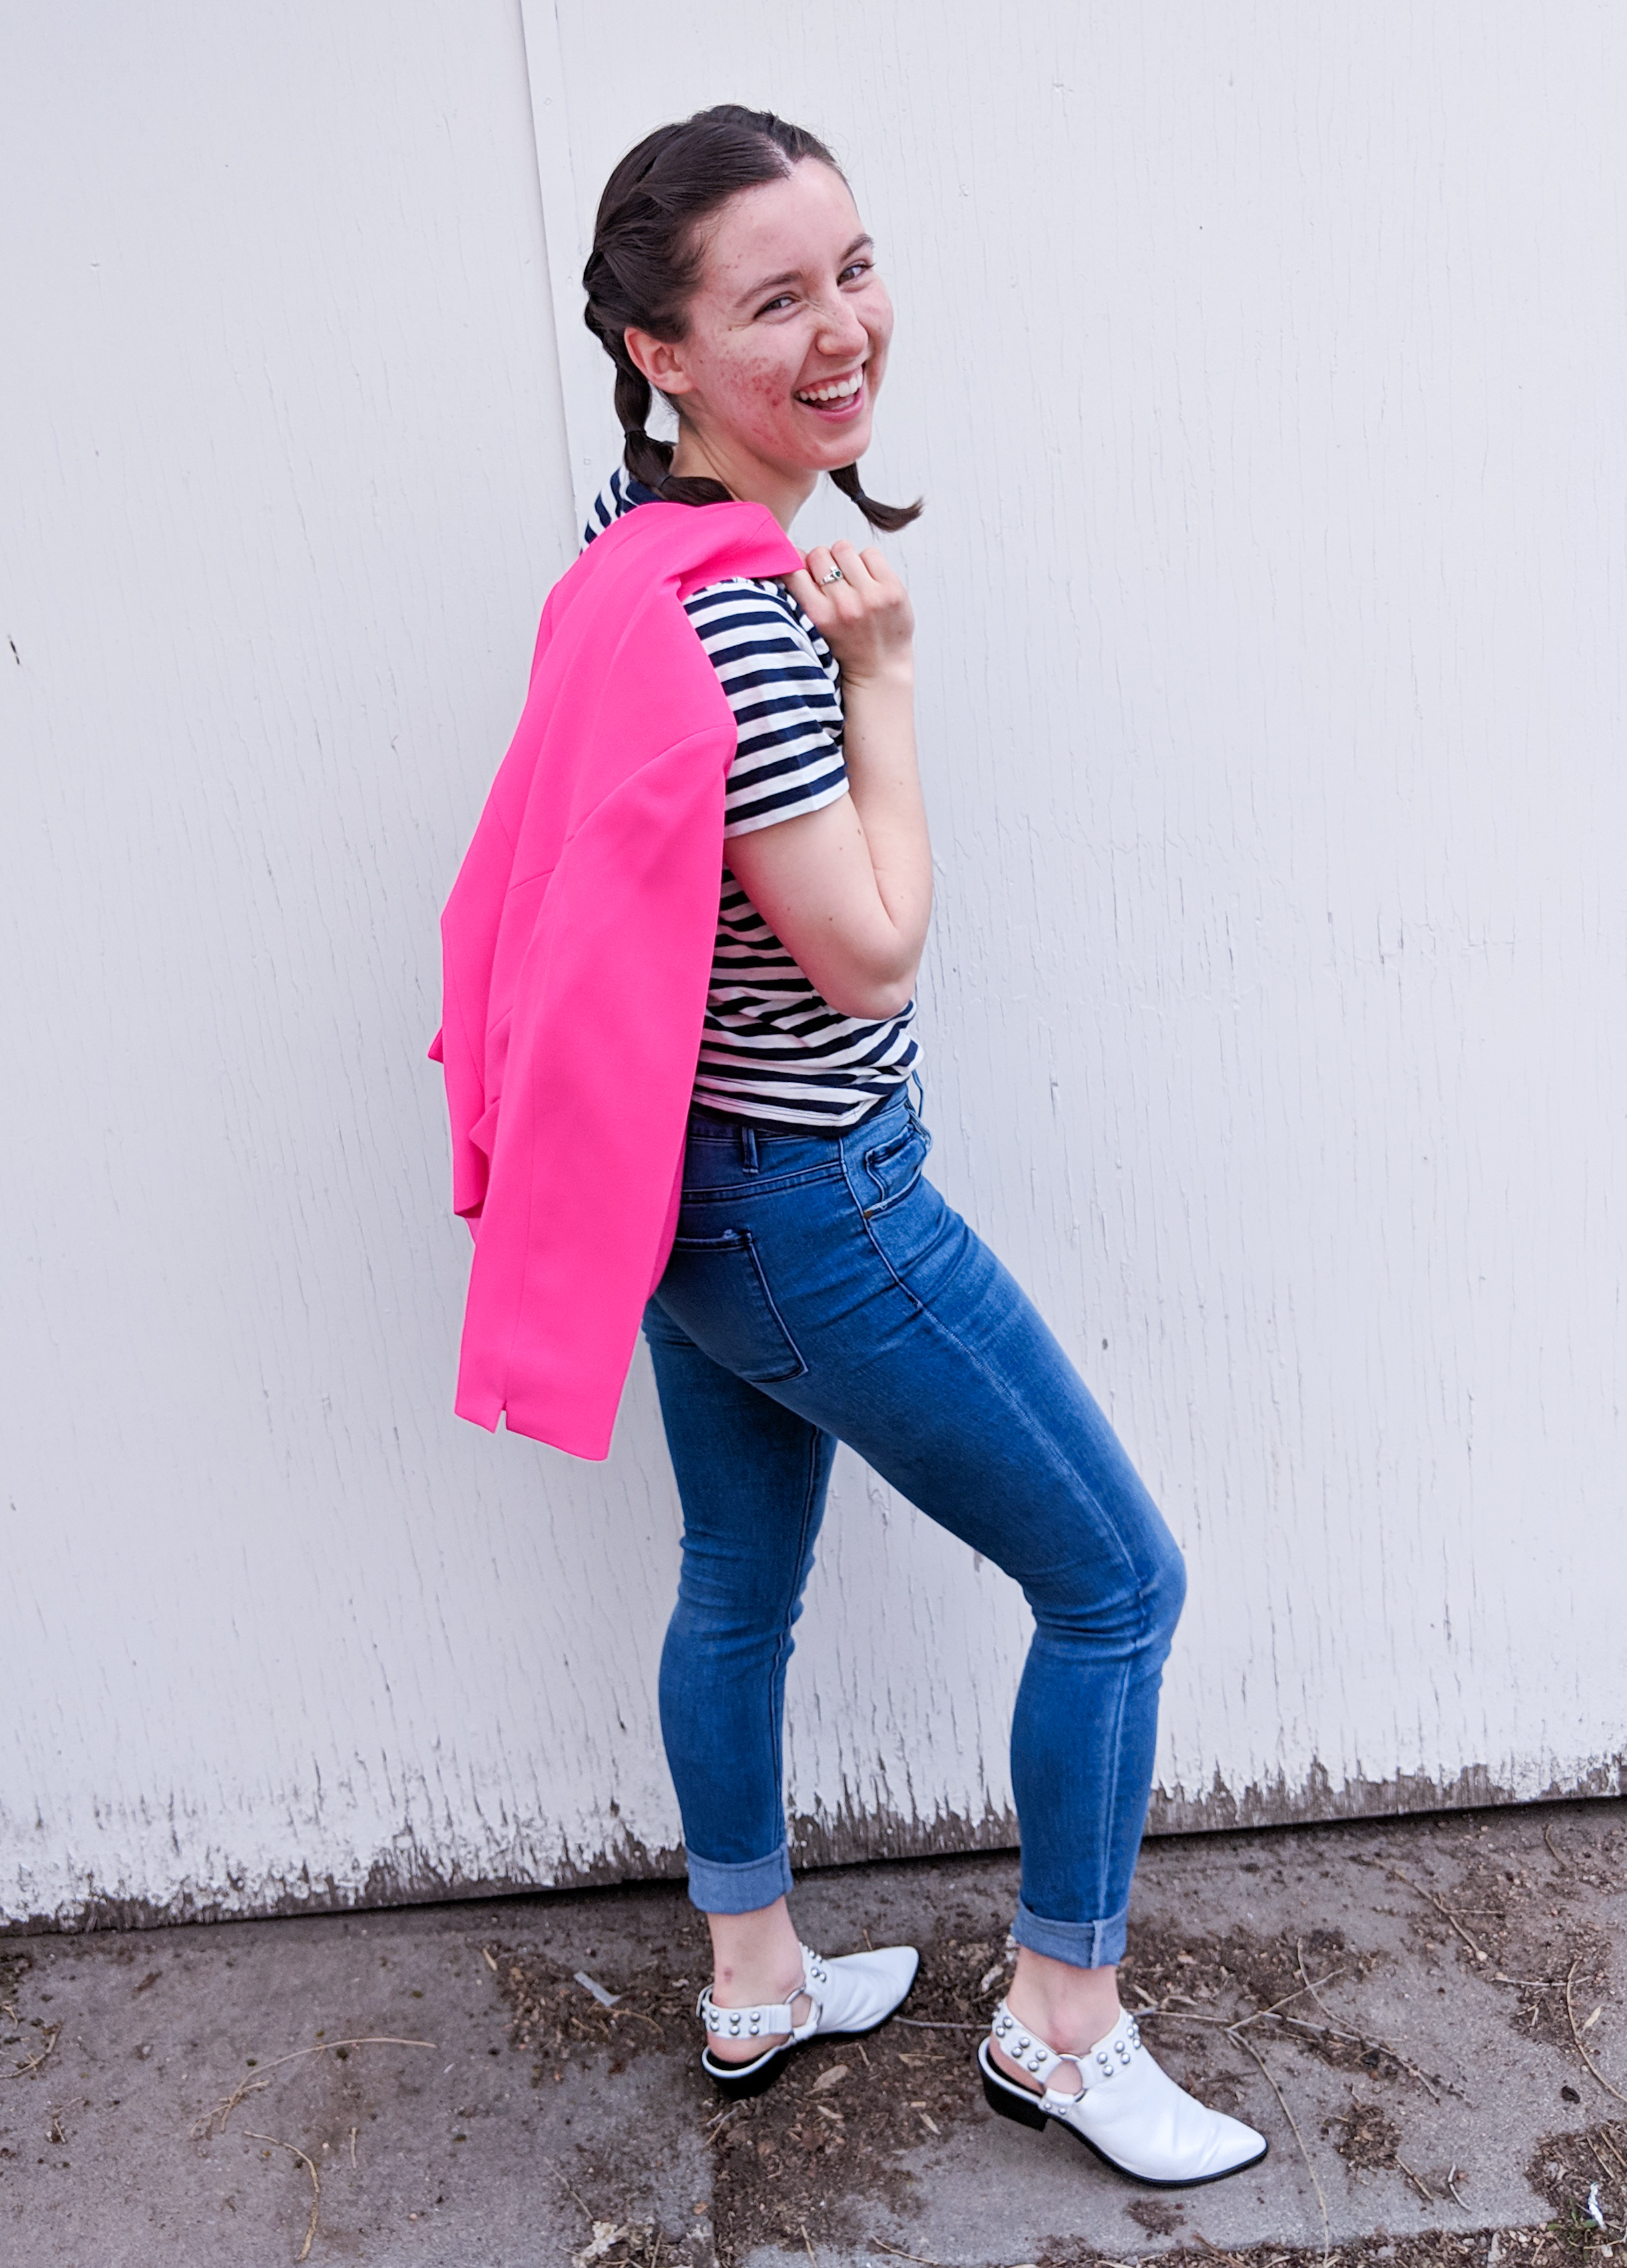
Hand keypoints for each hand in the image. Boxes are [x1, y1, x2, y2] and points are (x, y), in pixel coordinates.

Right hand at [784, 539, 914, 688]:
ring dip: (844, 561)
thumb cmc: (845, 648)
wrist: (879, 670)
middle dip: (822, 564)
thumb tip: (794, 554)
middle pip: (819, 554)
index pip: (794, 570)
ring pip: (843, 549)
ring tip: (851, 581)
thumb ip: (802, 595)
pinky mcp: (892, 589)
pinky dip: (867, 563)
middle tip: (831, 582)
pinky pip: (870, 553)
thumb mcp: (814, 627)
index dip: (796, 564)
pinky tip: (868, 582)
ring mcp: (870, 596)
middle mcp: (843, 605)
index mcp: (818, 616)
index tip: (802, 570)